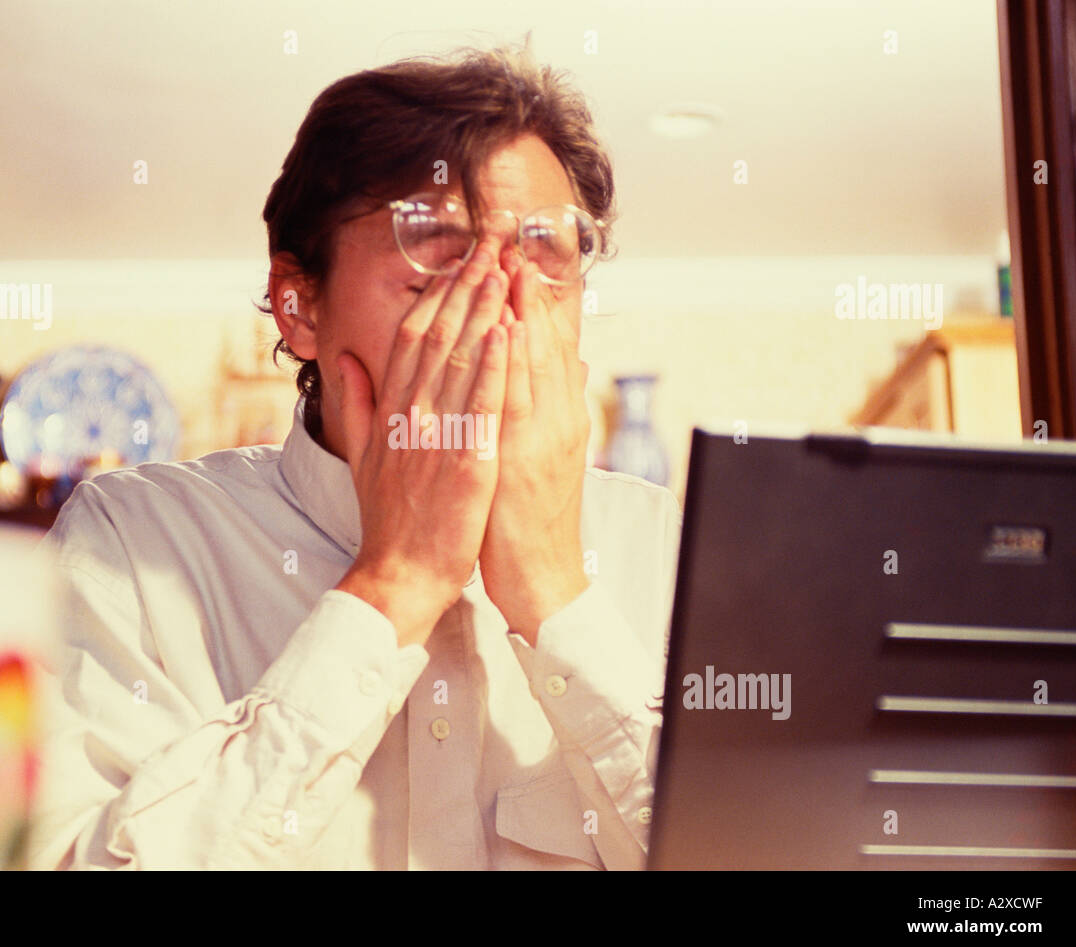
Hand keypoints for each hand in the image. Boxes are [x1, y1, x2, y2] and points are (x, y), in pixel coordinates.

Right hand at [335, 237, 510, 646]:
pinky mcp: (465, 462)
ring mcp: (437, 437)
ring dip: (483, 310)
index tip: (458, 263)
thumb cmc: (388, 520)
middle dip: (465, 287)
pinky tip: (507, 330)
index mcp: (390, 412)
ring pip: (459, 360)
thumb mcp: (361, 455)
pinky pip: (480, 405)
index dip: (437, 296)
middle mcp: (410, 415)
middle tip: (489, 245)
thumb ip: (354, 404)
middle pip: (437, 336)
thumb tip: (345, 360)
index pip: (412, 339)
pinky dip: (493, 364)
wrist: (397, 573)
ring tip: (502, 269)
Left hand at [478, 247, 590, 642]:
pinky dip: (518, 361)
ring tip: (511, 263)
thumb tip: (565, 365)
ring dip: (524, 309)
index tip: (516, 257)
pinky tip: (510, 328)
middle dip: (527, 290)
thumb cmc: (530, 518)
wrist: (540, 577)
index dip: (531, 299)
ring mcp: (543, 438)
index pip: (544, 346)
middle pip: (544, 343)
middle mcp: (556, 419)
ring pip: (537, 361)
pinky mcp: (524, 459)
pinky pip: (520, 401)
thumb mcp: (545, 455)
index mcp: (556, 416)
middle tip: (512, 240)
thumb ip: (552, 407)